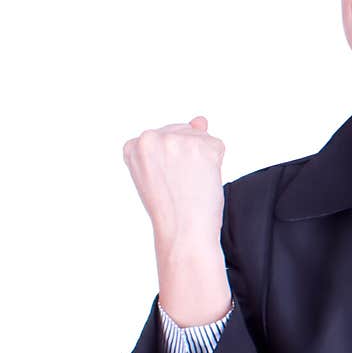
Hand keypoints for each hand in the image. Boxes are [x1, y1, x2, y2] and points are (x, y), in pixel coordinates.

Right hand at [122, 115, 225, 244]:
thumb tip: (200, 120)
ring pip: (201, 138)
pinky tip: (203, 182)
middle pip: (183, 133)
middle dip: (188, 157)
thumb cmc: (171, 210)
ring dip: (202, 160)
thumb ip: (175, 141)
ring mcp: (177, 140)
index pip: (163, 139)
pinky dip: (216, 164)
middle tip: (181, 185)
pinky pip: (217, 146)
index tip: (166, 181)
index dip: (171, 162)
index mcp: (133, 145)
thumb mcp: (159, 173)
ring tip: (191, 184)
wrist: (183, 233)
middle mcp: (151, 137)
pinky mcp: (202, 146)